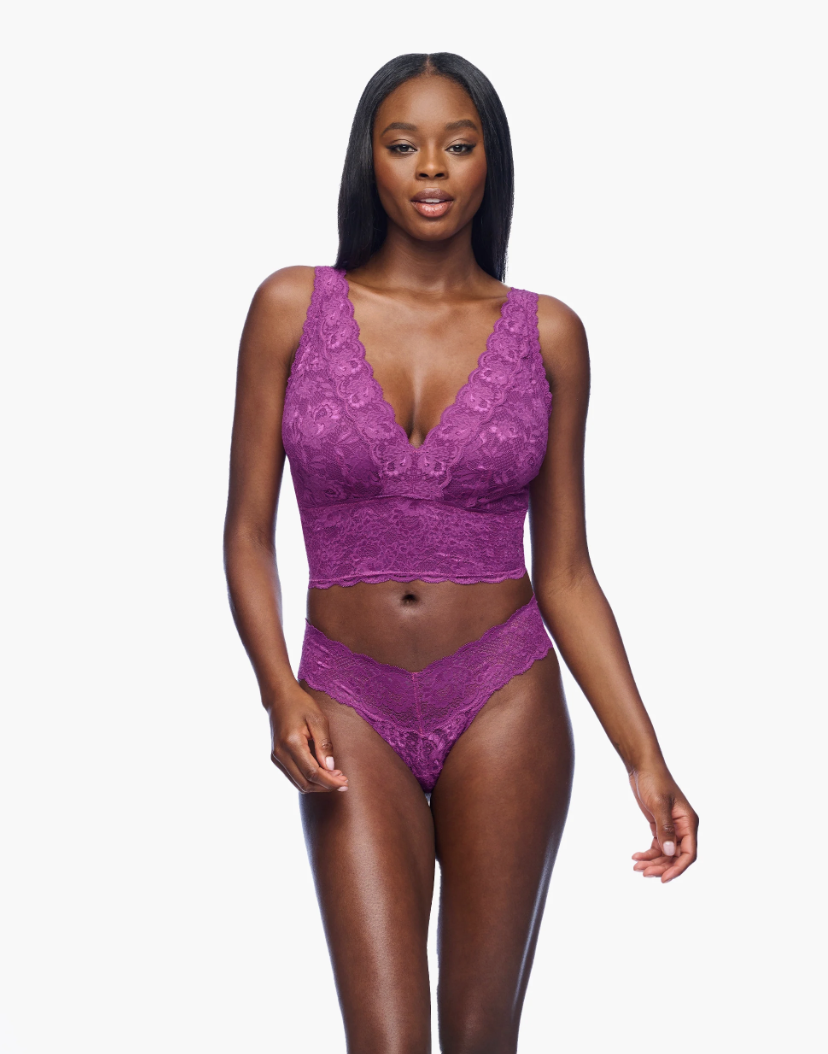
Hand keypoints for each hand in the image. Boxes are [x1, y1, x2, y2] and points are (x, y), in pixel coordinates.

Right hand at [266, 684, 348, 792]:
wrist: (279, 698)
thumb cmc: (300, 705)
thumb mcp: (318, 719)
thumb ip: (324, 744)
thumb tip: (331, 768)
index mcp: (291, 743)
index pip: (312, 772)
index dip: (329, 781)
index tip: (345, 782)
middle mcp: (280, 754)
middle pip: (305, 783)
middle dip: (325, 786)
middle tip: (343, 781)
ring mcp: (276, 757)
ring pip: (299, 783)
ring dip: (318, 785)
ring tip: (336, 777)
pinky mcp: (277, 758)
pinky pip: (294, 776)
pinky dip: (309, 779)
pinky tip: (323, 772)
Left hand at [628, 765, 697, 882]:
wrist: (642, 766)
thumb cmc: (654, 780)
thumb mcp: (659, 804)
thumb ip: (664, 828)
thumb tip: (670, 852)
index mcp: (688, 822)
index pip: (689, 853)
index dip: (678, 868)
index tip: (664, 878)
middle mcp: (682, 827)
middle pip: (676, 856)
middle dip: (661, 866)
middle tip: (644, 872)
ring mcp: (671, 827)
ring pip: (666, 853)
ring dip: (653, 862)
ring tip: (637, 867)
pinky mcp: (659, 825)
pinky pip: (657, 845)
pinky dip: (648, 853)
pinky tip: (636, 856)